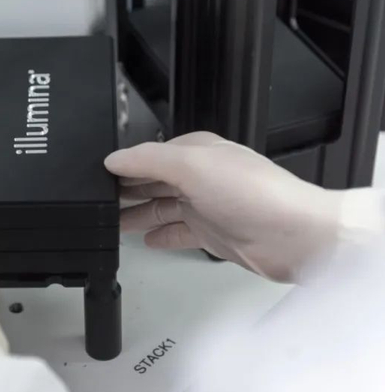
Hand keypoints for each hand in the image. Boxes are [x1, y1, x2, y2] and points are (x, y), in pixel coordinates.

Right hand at [104, 132, 346, 282]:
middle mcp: (201, 176)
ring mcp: (207, 206)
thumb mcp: (192, 166)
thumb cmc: (252, 194)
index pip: (149, 156)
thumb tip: (113, 158)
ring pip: (162, 208)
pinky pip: (178, 232)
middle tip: (97, 202)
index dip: (123, 166)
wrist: (295, 236)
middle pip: (153, 182)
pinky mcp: (213, 233)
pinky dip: (161, 235)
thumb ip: (148, 160)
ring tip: (111, 223)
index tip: (96, 178)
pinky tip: (146, 240)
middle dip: (126, 190)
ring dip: (137, 214)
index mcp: (196, 151)